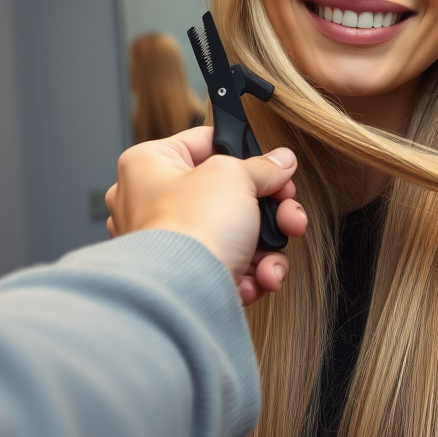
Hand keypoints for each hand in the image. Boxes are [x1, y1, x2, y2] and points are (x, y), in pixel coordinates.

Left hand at [105, 127, 307, 305]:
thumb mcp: (234, 175)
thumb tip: (282, 161)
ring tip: (275, 258)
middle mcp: (151, 202)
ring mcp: (168, 242)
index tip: (276, 168)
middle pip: (228, 194)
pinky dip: (252, 273)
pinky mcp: (185, 276)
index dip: (246, 154)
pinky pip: (228, 265)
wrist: (183, 294)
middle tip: (288, 213)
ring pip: (234, 233)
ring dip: (267, 246)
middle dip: (269, 209)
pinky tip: (262, 277)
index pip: (205, 142)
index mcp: (149, 164)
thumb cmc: (191, 228)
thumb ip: (262, 166)